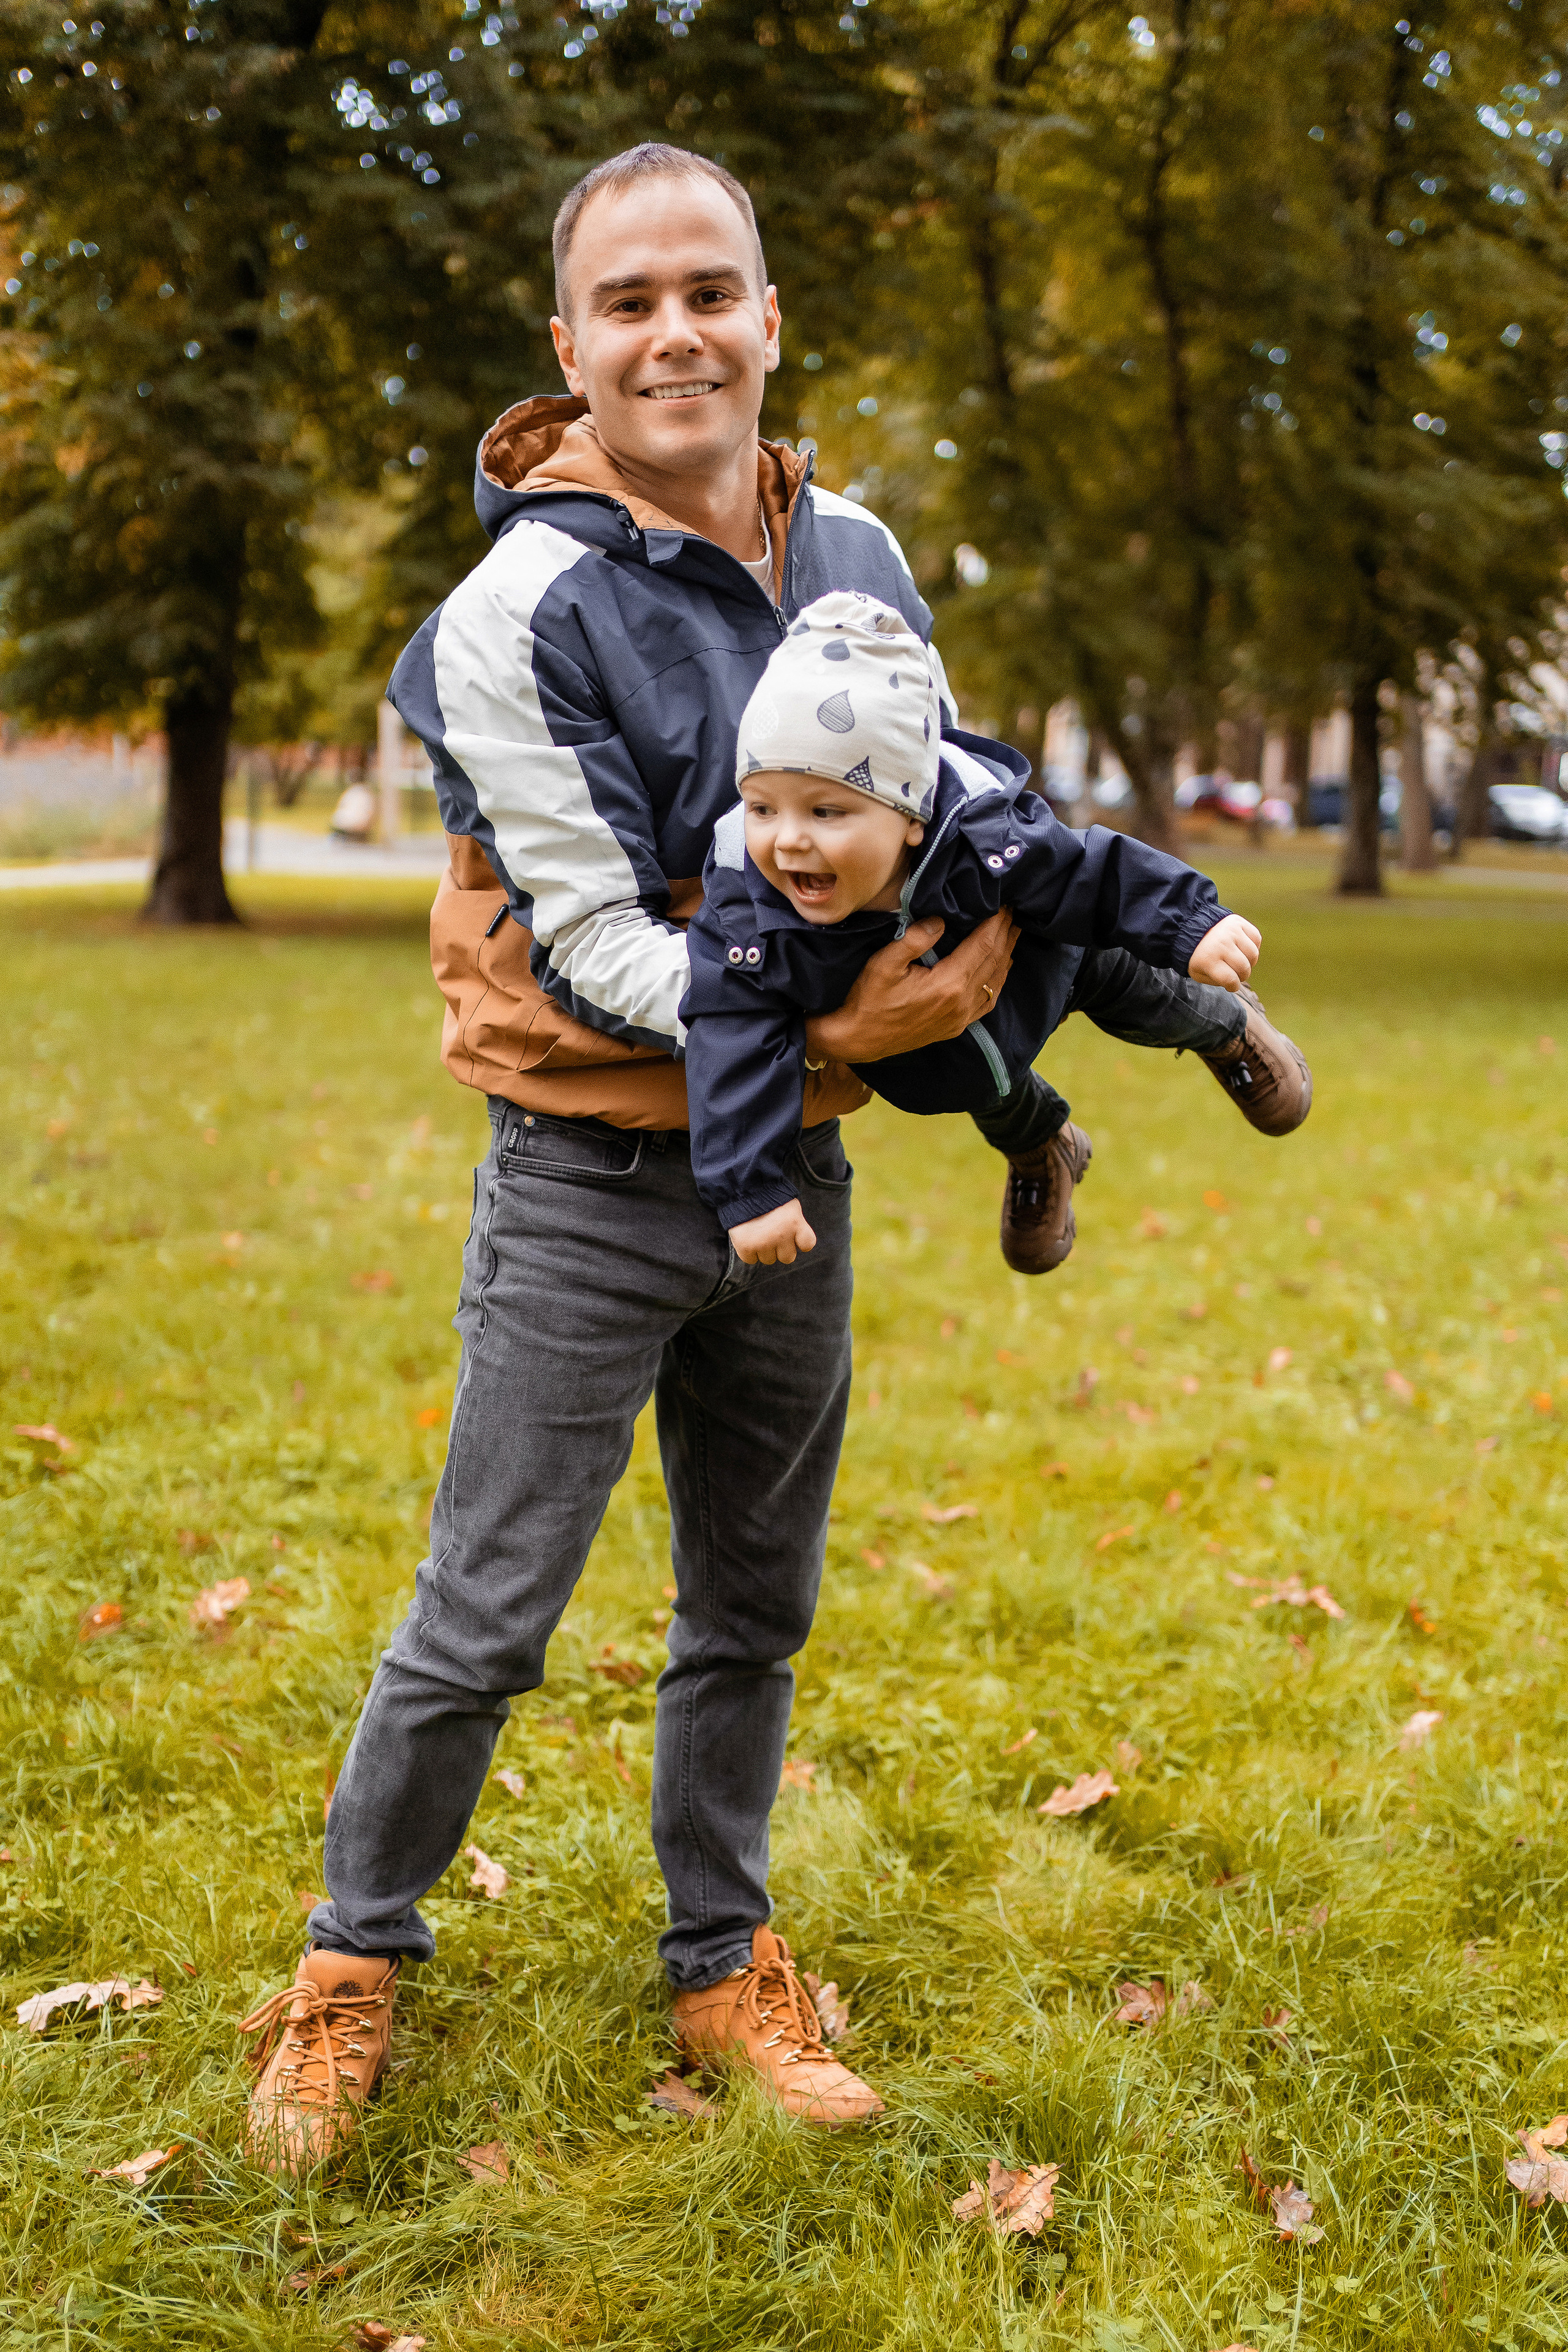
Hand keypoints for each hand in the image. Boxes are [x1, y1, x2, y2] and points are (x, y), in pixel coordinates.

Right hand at [729, 1199, 817, 1265]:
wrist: (741, 1187)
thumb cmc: (767, 1196)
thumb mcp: (789, 1206)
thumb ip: (795, 1224)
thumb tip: (795, 1244)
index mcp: (795, 1222)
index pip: (807, 1244)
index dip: (799, 1241)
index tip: (792, 1235)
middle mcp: (781, 1235)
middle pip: (787, 1257)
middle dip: (780, 1248)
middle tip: (771, 1233)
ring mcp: (763, 1242)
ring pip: (768, 1260)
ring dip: (763, 1250)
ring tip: (757, 1232)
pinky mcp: (746, 1247)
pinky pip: (751, 1259)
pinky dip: (748, 1252)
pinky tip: (747, 1237)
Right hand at [803, 909, 1018, 1065]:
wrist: (859, 1040)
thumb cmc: (868, 1000)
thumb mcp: (884, 964)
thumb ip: (914, 939)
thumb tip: (941, 920)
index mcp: (948, 984)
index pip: (983, 946)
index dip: (996, 923)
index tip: (1004, 904)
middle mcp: (961, 1003)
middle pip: (994, 961)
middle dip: (1005, 933)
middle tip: (1013, 911)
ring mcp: (961, 1018)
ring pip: (995, 981)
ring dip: (1007, 954)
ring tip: (1013, 933)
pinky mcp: (956, 1027)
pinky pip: (987, 1002)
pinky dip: (998, 981)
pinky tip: (1001, 970)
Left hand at [1189, 913, 1261, 991]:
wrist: (1193, 928)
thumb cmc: (1198, 955)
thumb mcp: (1199, 973)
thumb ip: (1217, 981)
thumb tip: (1236, 983)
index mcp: (1207, 959)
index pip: (1231, 980)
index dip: (1234, 986)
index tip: (1231, 985)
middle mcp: (1221, 944)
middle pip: (1244, 968)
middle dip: (1242, 976)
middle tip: (1235, 973)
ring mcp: (1231, 931)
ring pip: (1253, 955)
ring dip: (1249, 962)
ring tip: (1240, 961)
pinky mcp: (1238, 922)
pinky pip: (1256, 939)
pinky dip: (1253, 946)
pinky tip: (1242, 948)